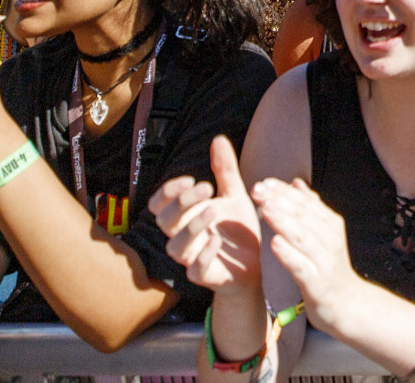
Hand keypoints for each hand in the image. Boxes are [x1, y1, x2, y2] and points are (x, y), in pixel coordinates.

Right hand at [149, 135, 262, 290]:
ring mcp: (192, 258)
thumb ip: (224, 169)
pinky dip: (203, 254)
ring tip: (214, 209)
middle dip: (181, 203)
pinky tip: (217, 238)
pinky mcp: (205, 276)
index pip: (160, 204)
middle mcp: (183, 236)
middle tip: (206, 187)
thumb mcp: (234, 194)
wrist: (255, 263)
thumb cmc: (236, 228)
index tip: (190, 178)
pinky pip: (195, 270)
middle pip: (165, 221)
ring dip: (191, 227)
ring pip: (175, 247)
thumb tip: (218, 138)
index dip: (168, 192)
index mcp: (185, 216)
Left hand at [256, 177, 359, 333]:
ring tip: (265, 208)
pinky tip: (275, 243)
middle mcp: (329, 239)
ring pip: (301, 237)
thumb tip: (297, 183)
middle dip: (279, 201)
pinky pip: (301, 266)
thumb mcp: (324, 234)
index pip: (305, 202)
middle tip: (258, 189)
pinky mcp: (317, 283)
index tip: (264, 182)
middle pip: (302, 216)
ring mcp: (324, 261)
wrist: (348, 304)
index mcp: (330, 224)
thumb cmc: (330, 267)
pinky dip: (288, 253)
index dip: (284, 191)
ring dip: (283, 221)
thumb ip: (311, 208)